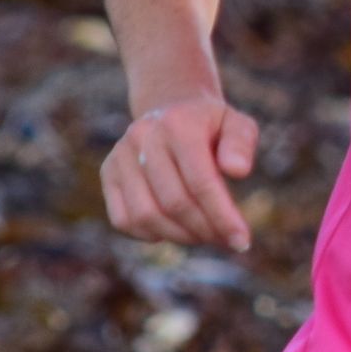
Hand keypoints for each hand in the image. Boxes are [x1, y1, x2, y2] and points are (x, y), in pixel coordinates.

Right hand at [100, 93, 258, 251]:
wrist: (172, 110)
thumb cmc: (212, 127)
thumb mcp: (238, 125)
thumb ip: (242, 144)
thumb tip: (238, 171)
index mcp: (179, 123)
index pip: (201, 181)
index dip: (223, 217)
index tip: (242, 242)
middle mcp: (143, 136)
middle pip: (174, 203)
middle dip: (204, 230)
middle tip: (224, 239)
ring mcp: (120, 155)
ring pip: (146, 216)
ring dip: (179, 236)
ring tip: (203, 235)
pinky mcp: (108, 173)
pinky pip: (123, 220)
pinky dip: (151, 234)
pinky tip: (174, 229)